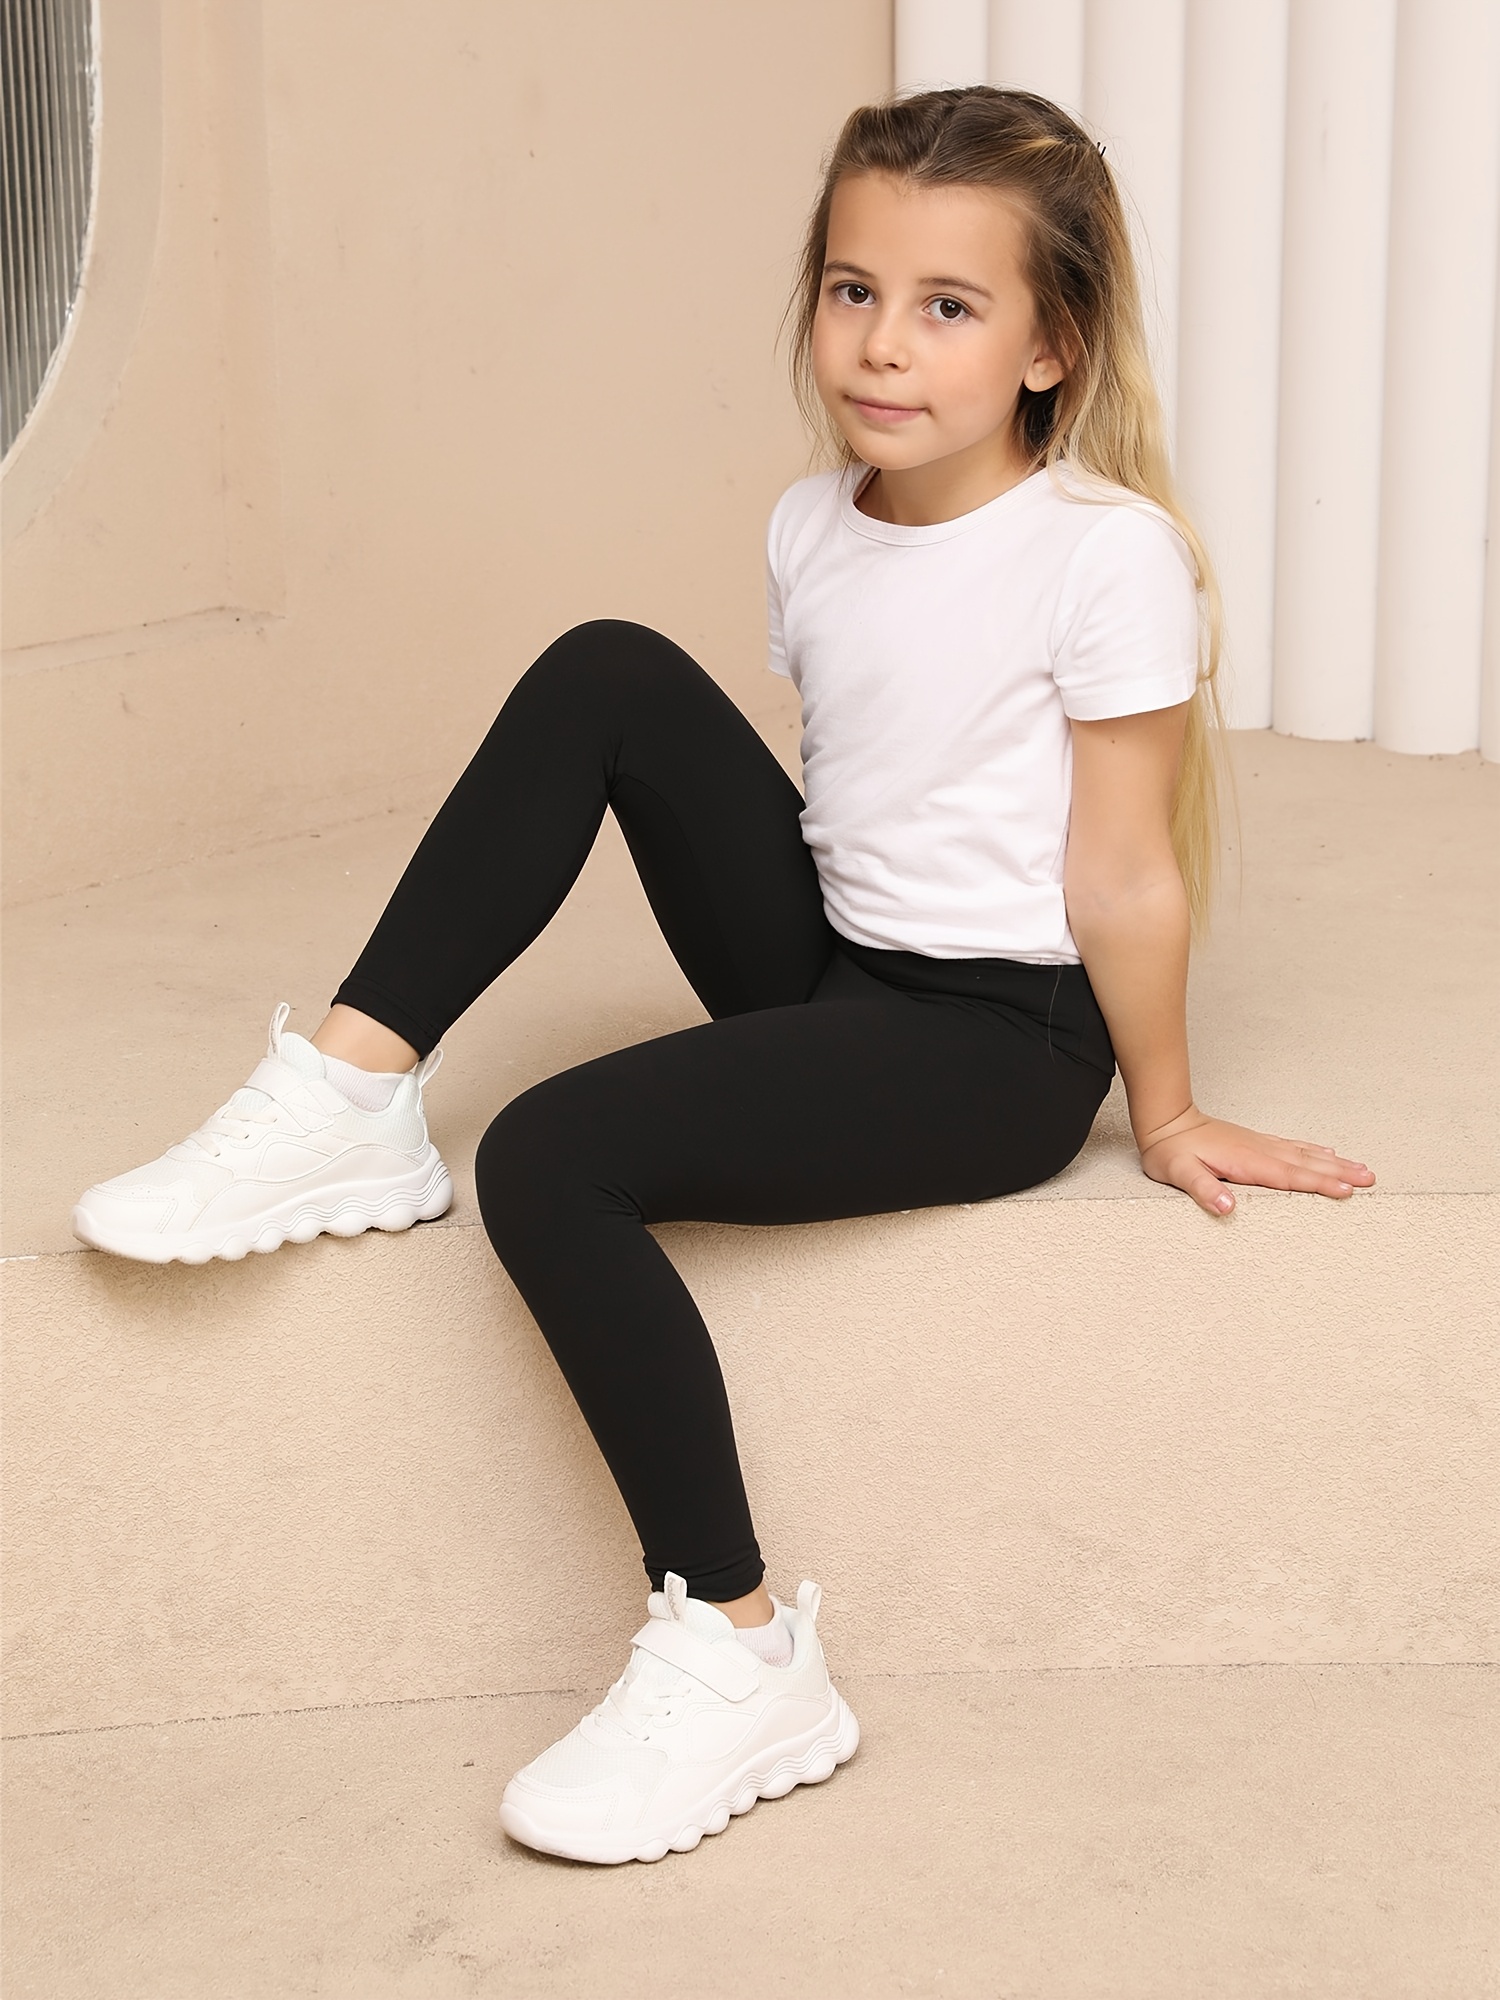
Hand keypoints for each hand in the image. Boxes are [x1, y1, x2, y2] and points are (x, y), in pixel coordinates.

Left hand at [1136, 1105, 1375, 1216]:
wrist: (1165, 1121)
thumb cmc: (1170, 1151)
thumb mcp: (1178, 1173)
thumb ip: (1202, 1189)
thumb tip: (1227, 1206)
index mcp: (1247, 1162)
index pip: (1290, 1176)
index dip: (1319, 1183)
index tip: (1347, 1190)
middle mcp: (1260, 1151)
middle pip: (1307, 1163)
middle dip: (1340, 1172)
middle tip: (1371, 1179)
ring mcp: (1260, 1144)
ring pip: (1305, 1154)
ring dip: (1335, 1161)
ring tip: (1362, 1168)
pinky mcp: (1256, 1142)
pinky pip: (1293, 1147)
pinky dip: (1315, 1150)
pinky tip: (1328, 1151)